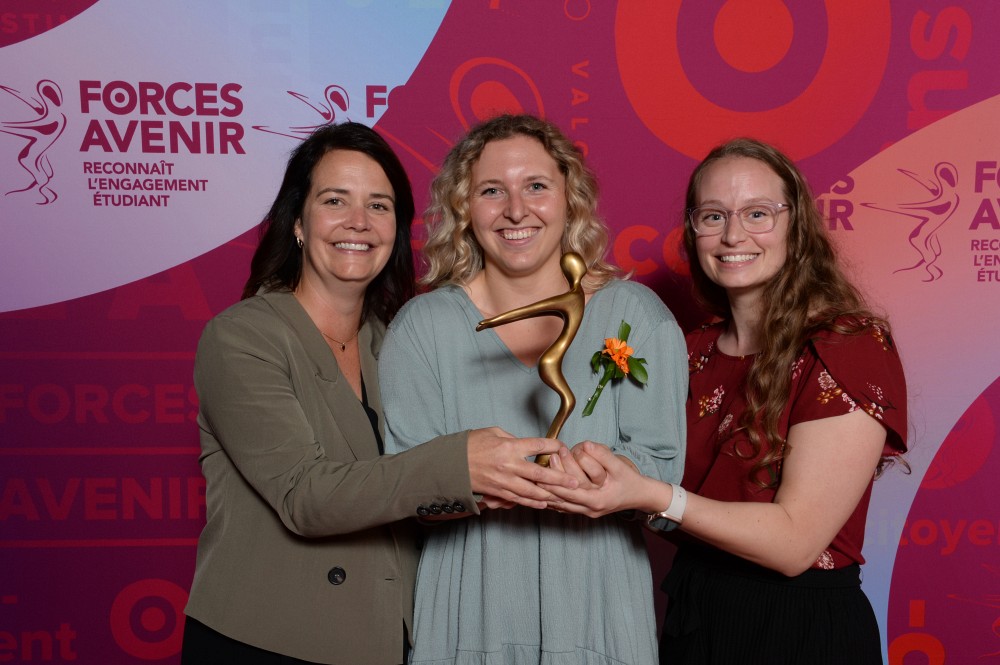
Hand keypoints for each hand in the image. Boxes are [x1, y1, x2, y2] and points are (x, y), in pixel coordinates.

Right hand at [467, 427, 576, 509]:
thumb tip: (526, 445)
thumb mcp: (492, 432)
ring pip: (532, 491)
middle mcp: (509, 465)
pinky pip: (519, 499)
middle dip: (560, 478)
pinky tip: (544, 503)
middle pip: (540, 473)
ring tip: (566, 496)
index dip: (553, 446)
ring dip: (550, 494)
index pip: (537, 446)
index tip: (562, 447)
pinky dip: (533, 502)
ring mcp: (504, 481)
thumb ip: (512, 438)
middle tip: (575, 482)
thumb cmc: (470, 445)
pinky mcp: (498, 492)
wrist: (450, 464)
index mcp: (509, 447)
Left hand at [541, 441, 664, 517]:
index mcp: (597, 500)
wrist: (640, 495)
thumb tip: (586, 445)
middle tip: (535, 473)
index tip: (544, 469)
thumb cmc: (630, 481)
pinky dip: (554, 501)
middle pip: (562, 500)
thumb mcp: (619, 466)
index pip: (570, 492)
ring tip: (535, 482)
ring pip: (562, 506)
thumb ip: (602, 455)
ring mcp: (587, 513)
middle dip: (548, 486)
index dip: (556, 480)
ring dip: (548, 494)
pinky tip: (543, 494)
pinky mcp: (585, 511)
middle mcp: (590, 510)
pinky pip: (566, 507)